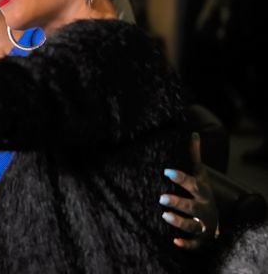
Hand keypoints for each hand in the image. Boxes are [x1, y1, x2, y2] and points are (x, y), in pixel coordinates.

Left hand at [160, 132, 218, 248]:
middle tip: (161, 198)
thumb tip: (193, 133)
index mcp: (202, 192)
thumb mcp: (200, 175)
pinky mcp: (199, 239)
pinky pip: (193, 244)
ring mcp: (202, 225)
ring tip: (164, 216)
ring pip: (192, 225)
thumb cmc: (201, 193)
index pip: (192, 183)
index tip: (166, 171)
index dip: (181, 178)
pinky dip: (185, 243)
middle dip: (178, 202)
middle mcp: (204, 209)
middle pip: (192, 206)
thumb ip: (194, 156)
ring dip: (179, 221)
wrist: (215, 220)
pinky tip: (174, 242)